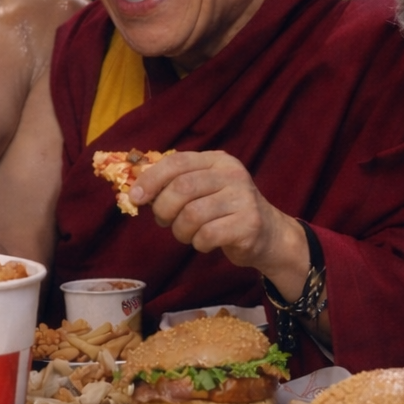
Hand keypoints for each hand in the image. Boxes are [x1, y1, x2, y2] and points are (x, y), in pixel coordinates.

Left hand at [130, 151, 303, 276]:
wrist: (268, 235)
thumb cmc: (224, 211)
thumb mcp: (203, 190)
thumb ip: (174, 185)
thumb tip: (136, 192)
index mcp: (217, 160)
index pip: (177, 162)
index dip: (151, 179)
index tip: (135, 197)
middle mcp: (233, 174)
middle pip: (182, 188)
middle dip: (163, 209)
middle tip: (164, 221)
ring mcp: (244, 198)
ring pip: (192, 215)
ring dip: (180, 231)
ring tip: (187, 234)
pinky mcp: (249, 224)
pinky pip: (207, 235)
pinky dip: (199, 243)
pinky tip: (205, 242)